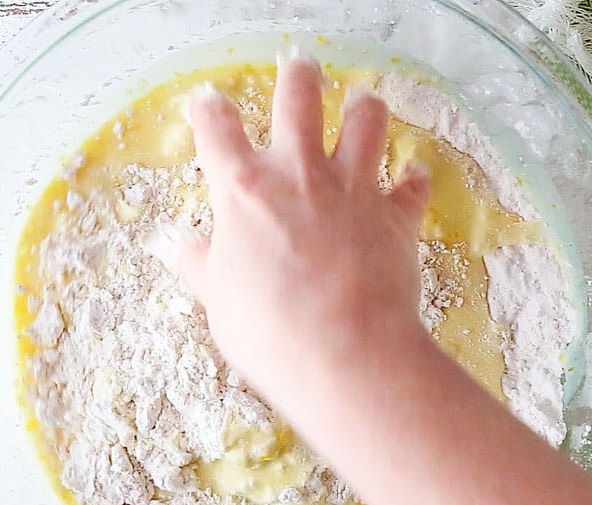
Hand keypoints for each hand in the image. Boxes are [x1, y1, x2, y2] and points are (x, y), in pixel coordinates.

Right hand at [180, 51, 431, 403]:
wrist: (343, 351)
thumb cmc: (268, 330)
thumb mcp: (217, 299)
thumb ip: (201, 265)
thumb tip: (178, 248)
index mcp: (244, 189)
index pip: (217, 130)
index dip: (209, 110)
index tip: (207, 101)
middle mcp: (299, 174)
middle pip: (299, 99)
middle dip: (298, 76)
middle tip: (299, 67)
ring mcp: (352, 190)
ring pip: (366, 122)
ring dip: (364, 109)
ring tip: (362, 104)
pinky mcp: (396, 216)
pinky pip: (411, 187)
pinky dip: (413, 181)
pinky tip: (413, 177)